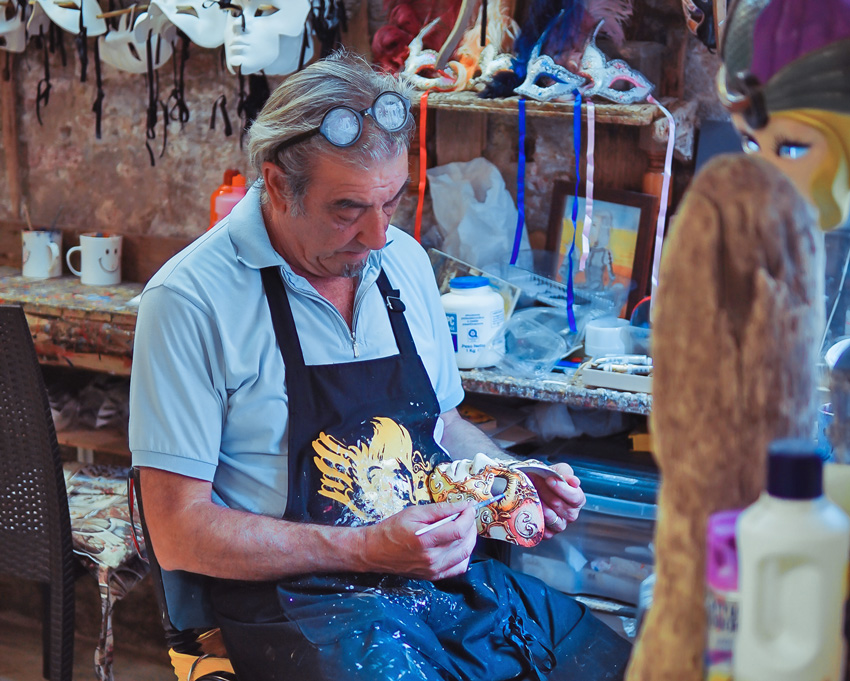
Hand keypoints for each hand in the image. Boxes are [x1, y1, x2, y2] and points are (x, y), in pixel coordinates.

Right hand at [360, 501, 478, 579]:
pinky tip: (458, 543)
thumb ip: (440, 510)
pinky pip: (459, 567)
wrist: (375, 551)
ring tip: (464, 527)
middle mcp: (432, 559)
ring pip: (465, 555)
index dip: (468, 516)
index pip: (458, 529)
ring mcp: (434, 570)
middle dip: (471, 526)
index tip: (469, 507)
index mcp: (425, 541)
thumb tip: (463, 506)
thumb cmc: (392, 529)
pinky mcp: (434, 576)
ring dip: (469, 539)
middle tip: (467, 514)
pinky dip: (464, 554)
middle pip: (464, 543)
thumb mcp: (414, 512)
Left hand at [528, 463, 584, 539]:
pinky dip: (535, 518)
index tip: (550, 479)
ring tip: (531, 494)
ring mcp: (560, 525)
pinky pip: (542, 529)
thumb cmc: (548, 477)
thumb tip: (574, 482)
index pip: (576, 497)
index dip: (562, 489)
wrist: (532, 483)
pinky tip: (530, 508)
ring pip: (552, 518)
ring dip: (540, 504)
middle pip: (561, 506)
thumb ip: (566, 474)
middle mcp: (570, 514)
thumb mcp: (559, 470)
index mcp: (577, 499)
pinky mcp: (548, 532)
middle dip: (546, 493)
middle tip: (535, 482)